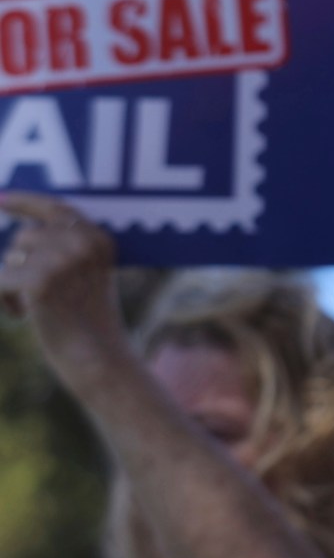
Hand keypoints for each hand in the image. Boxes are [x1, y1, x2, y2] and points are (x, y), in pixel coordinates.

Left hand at [0, 192, 127, 366]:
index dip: (24, 202)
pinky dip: (3, 301)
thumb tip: (22, 230)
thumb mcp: (85, 276)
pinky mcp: (38, 281)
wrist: (97, 358)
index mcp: (99, 240)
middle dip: (19, 265)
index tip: (1, 199)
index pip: (56, 208)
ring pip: (10, 258)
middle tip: (32, 296)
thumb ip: (65, 249)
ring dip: (11, 283)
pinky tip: (22, 316)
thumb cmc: (86, 322)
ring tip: (30, 308)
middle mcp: (83, 244)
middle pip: (25, 237)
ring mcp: (62, 261)